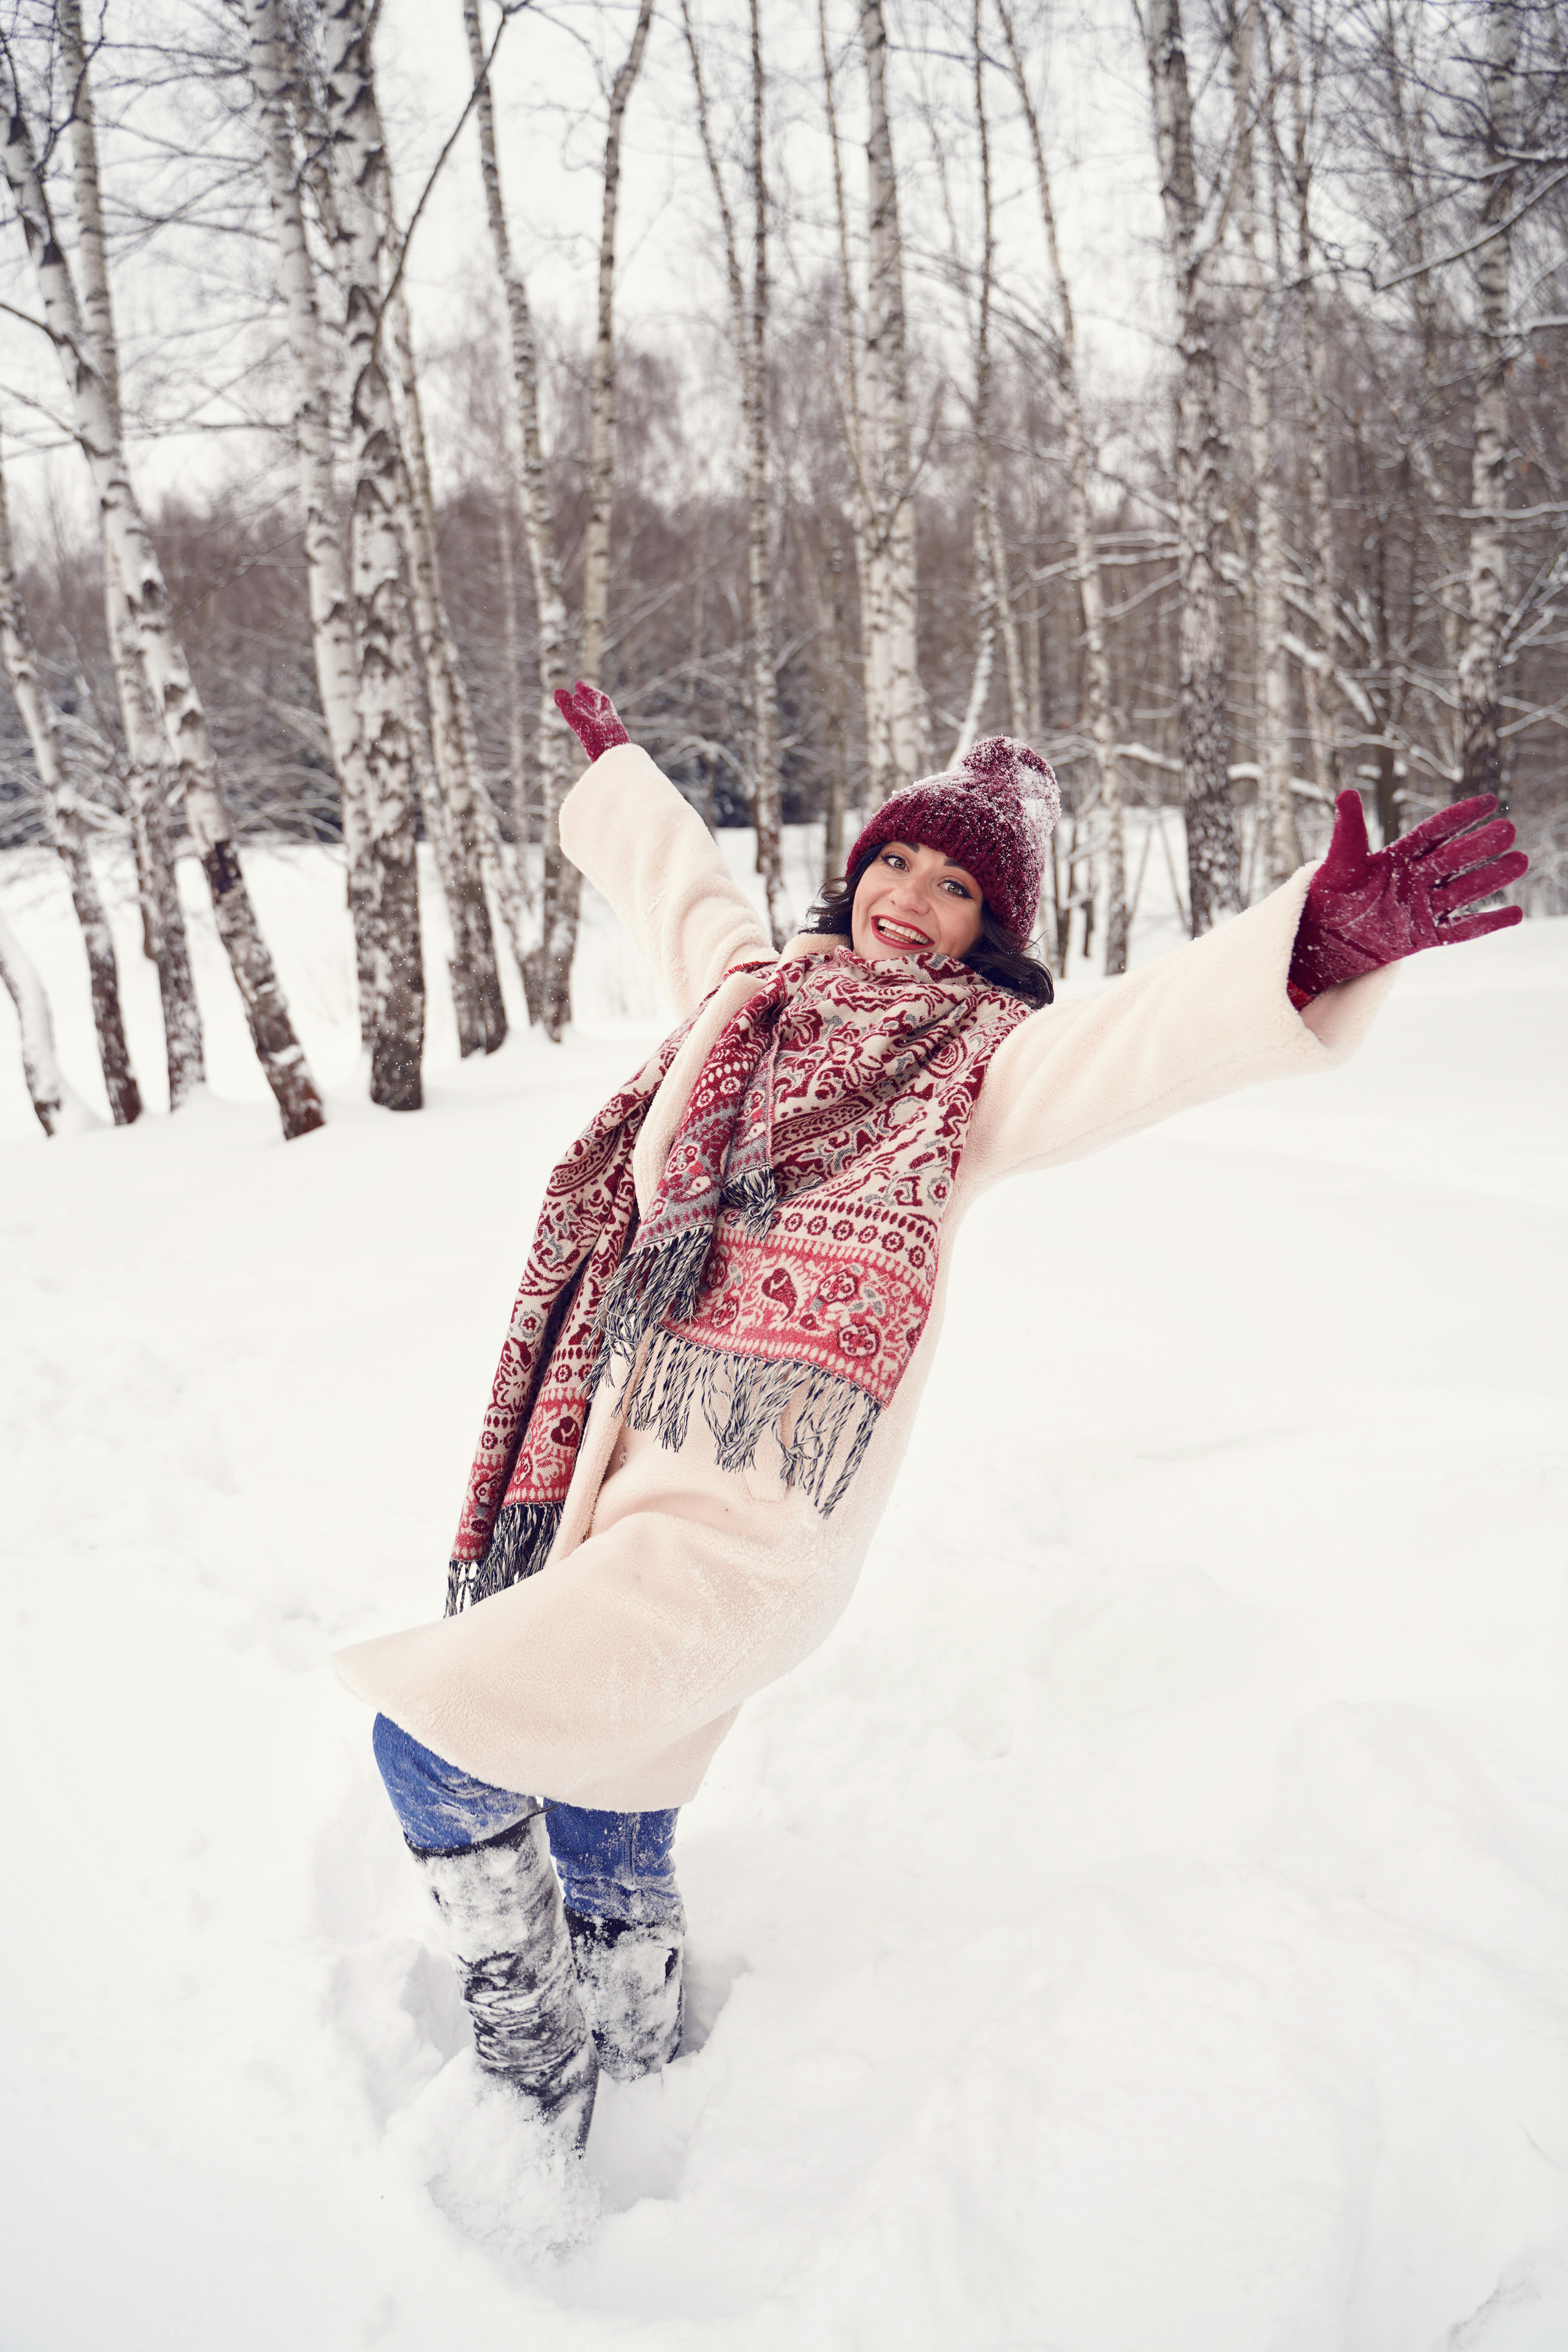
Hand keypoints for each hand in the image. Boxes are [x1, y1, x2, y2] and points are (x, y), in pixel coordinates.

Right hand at [554, 680, 629, 763]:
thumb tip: (556, 691)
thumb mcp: (583, 725)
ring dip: (587, 715)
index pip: (599, 699)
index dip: (588, 691)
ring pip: (598, 722)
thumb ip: (570, 710)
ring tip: (576, 711)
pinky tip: (584, 734)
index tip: (577, 685)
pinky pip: (598, 735)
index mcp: (609, 717)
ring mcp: (611, 739)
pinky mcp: (609, 751)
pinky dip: (589, 729)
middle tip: (575, 696)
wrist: (620, 770)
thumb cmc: (604, 746)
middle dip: (586, 702)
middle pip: (599, 709)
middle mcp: (612, 726)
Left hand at [1287, 789, 1527, 1004]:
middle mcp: (1417, 879)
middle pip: (1454, 859)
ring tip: (1520, 861)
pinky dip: (1487, 923)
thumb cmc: (1328, 898)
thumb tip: (1346, 792)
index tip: (1487, 801)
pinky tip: (1515, 913)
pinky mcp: (1425, 936)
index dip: (1459, 817)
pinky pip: (1460, 930)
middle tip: (1508, 830)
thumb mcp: (1336, 865)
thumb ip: (1347, 833)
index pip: (1434, 832)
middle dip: (1480, 846)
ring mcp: (1423, 907)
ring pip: (1463, 891)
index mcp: (1399, 857)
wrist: (1321, 940)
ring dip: (1491, 878)